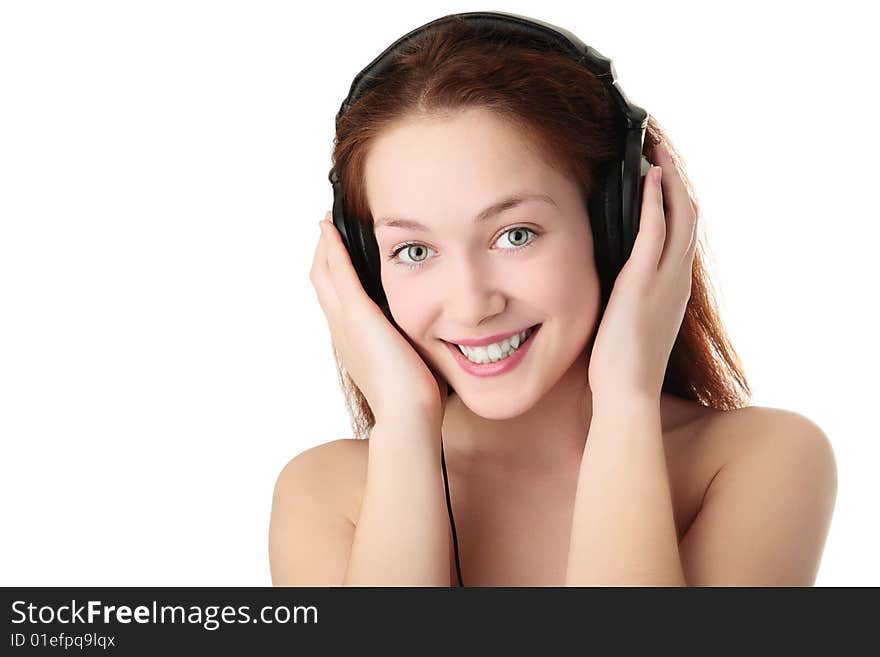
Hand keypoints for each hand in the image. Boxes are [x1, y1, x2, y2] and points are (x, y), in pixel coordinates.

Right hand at [310, 211, 448, 424]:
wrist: (407, 414)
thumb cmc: (414, 397)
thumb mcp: (408, 362)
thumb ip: (410, 344)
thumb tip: (434, 336)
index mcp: (353, 341)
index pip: (335, 299)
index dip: (333, 274)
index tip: (337, 252)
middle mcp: (341, 330)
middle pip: (321, 283)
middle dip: (324, 254)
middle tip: (327, 228)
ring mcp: (346, 322)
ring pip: (324, 274)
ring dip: (326, 246)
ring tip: (329, 223)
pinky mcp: (358, 315)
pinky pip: (339, 273)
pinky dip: (333, 249)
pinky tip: (332, 228)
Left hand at [587, 142, 697, 402]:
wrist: (626, 393)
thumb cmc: (621, 365)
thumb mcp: (630, 321)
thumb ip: (630, 294)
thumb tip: (612, 278)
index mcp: (674, 288)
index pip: (682, 234)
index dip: (676, 202)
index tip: (662, 178)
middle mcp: (677, 279)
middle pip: (688, 216)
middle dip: (676, 181)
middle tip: (660, 153)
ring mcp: (665, 279)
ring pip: (679, 216)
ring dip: (668, 180)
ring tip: (655, 154)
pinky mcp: (644, 281)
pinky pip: (655, 230)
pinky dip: (654, 200)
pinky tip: (646, 178)